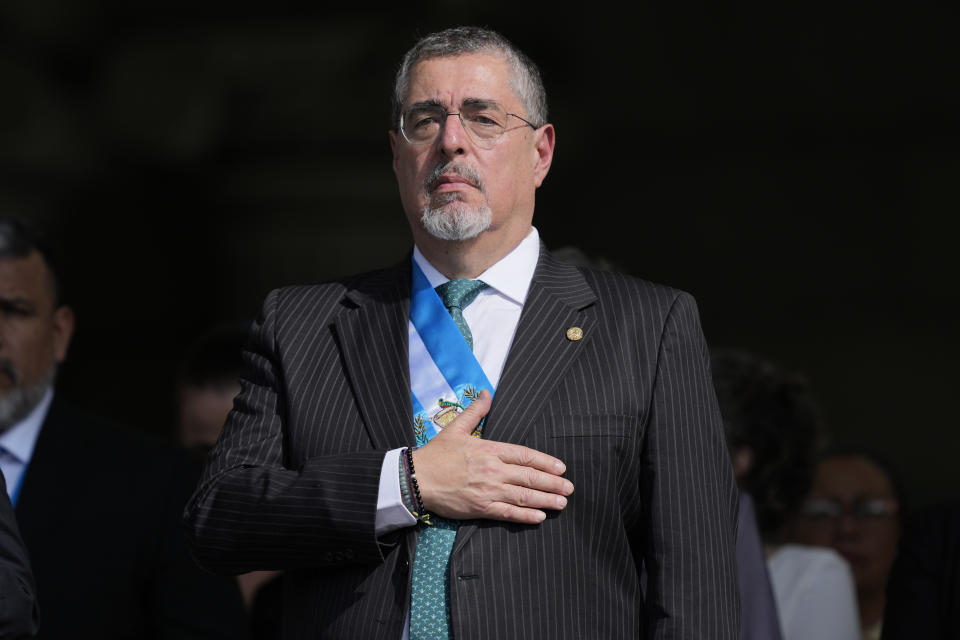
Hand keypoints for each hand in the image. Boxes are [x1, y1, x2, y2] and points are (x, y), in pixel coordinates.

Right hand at [411, 390, 573, 523]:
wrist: (416, 479)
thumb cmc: (436, 454)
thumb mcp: (456, 428)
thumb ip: (475, 412)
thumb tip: (487, 393)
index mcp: (489, 449)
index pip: (525, 456)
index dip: (546, 463)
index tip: (561, 468)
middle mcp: (493, 470)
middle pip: (530, 477)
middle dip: (552, 483)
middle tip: (569, 488)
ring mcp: (488, 491)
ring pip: (524, 496)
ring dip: (546, 500)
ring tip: (561, 503)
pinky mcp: (481, 508)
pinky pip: (508, 513)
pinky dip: (526, 516)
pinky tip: (539, 518)